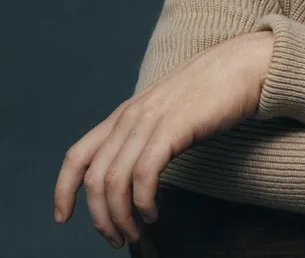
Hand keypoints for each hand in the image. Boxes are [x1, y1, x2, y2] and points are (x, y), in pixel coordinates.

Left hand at [53, 31, 273, 248]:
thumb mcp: (166, 114)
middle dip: (100, 218)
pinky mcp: (173, 128)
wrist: (241, 66)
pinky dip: (143, 201)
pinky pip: (144, 174)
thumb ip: (147, 137)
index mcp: (123, 116)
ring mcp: (149, 122)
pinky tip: (154, 213)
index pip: (77, 156)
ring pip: (115, 181)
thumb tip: (139, 177)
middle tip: (116, 239)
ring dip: (121, 217)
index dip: (63, 190)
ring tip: (136, 232)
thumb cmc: (211, 94)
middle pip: (94, 178)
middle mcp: (129, 118)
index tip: (63, 218)